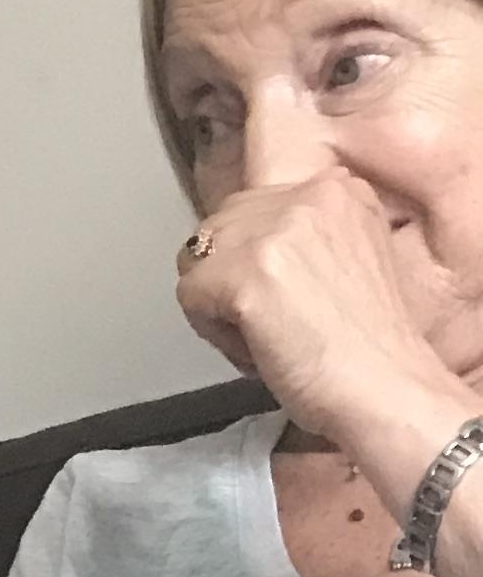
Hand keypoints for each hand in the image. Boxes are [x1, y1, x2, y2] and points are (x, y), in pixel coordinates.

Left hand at [177, 166, 464, 447]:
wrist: (387, 389)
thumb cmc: (369, 346)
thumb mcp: (352, 257)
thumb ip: (306, 237)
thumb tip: (243, 245)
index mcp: (338, 188)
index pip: (253, 207)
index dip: (254, 259)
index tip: (286, 297)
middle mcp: (306, 196)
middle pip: (219, 229)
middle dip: (230, 278)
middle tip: (273, 323)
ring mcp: (274, 232)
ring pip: (198, 261)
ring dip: (219, 305)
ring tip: (266, 337)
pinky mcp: (245, 274)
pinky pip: (189, 295)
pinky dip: (211, 332)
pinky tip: (256, 351)